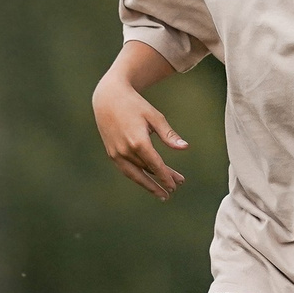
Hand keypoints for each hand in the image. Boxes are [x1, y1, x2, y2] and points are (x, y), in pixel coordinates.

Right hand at [94, 69, 187, 199]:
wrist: (108, 99)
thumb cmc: (135, 105)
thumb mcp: (155, 117)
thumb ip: (169, 135)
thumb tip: (185, 148)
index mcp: (138, 141)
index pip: (155, 165)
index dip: (166, 177)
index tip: (176, 185)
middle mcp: (125, 150)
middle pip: (147, 171)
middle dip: (160, 182)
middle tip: (173, 191)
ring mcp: (116, 153)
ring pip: (135, 174)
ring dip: (148, 184)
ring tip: (161, 194)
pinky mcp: (111, 153)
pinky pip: (126, 170)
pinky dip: (137, 177)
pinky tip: (147, 180)